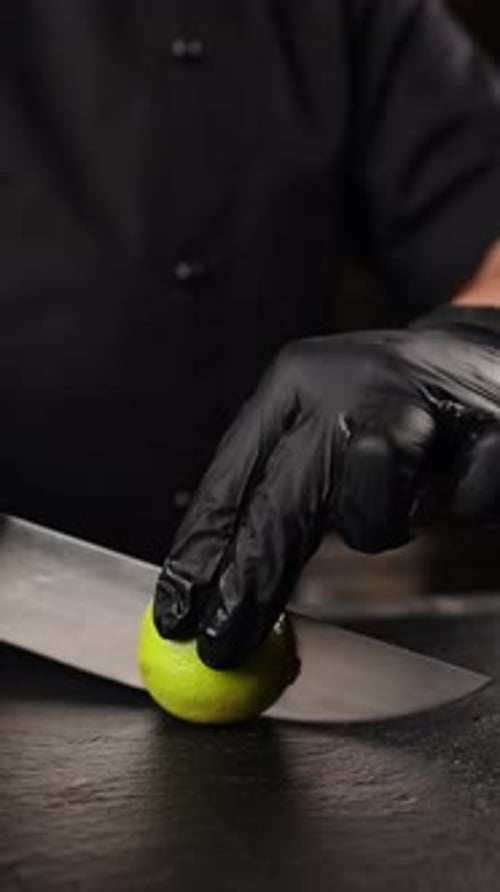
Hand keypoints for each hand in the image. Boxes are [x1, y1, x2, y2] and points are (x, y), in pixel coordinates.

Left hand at [154, 306, 499, 667]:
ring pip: (367, 518)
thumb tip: (219, 581)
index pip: (229, 480)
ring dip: (379, 527)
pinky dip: (456, 504)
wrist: (479, 355)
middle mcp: (343, 388)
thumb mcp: (318, 425)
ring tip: (400, 498)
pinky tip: (458, 474)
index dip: (199, 554)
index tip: (176, 610)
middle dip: (248, 587)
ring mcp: (414, 408)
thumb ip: (276, 491)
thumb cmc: (391, 406)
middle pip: (278, 507)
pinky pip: (455, 507)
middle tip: (221, 643)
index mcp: (293, 383)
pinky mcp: (482, 433)